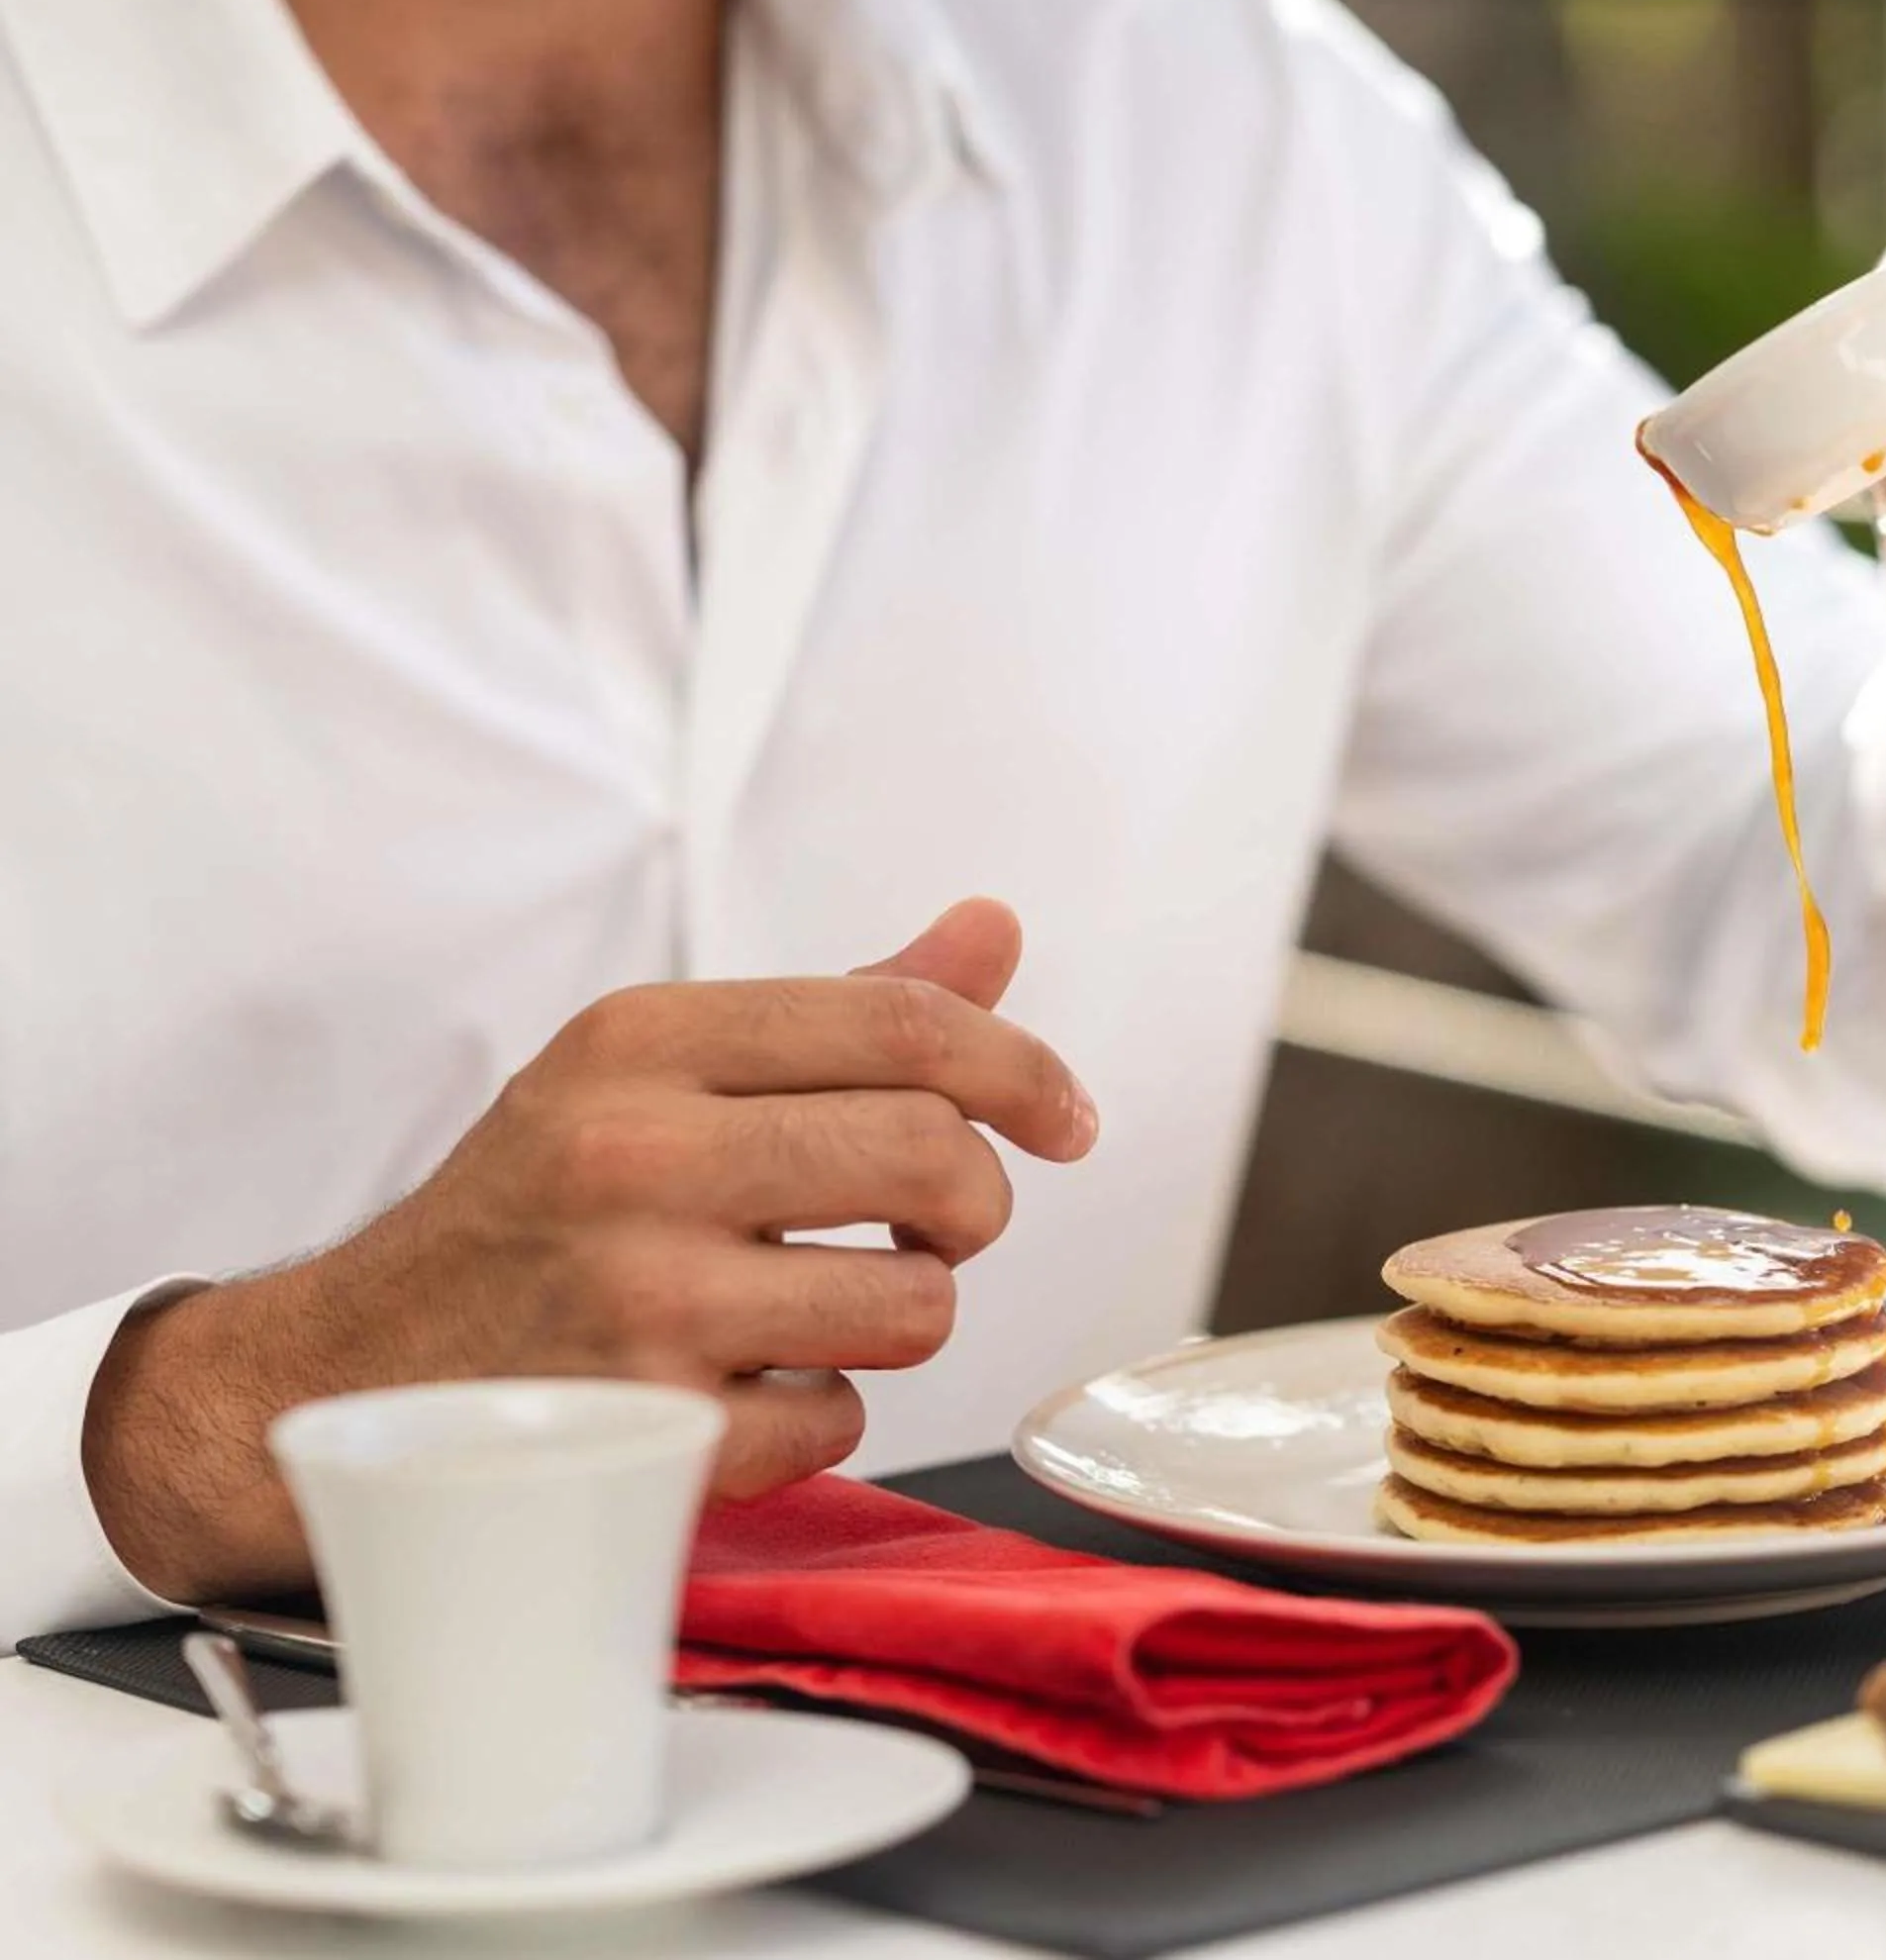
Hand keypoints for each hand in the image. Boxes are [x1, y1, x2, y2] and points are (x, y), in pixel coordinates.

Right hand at [81, 899, 1096, 1602]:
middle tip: (933, 1223)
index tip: (1066, 1118)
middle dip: (970, 1203)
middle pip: (933, 1156)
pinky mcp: (647, 1428)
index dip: (1022, 1071)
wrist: (343, 1378)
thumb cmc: (538, 1212)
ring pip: (916, 1299)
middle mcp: (634, 1152)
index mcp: (643, 1038)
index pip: (904, 1022)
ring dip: (901, 1312)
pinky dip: (823, 1412)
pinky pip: (843, 1418)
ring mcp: (637, 1295)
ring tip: (822, 1302)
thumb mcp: (655, 1076)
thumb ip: (839, 1012)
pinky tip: (748, 1385)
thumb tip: (995, 932)